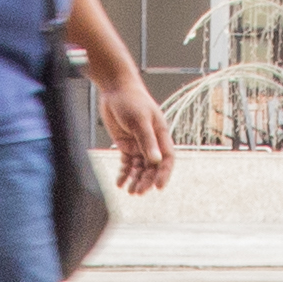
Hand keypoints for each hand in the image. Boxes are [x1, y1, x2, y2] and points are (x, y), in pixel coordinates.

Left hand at [99, 71, 170, 197]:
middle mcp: (151, 142)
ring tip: (130, 191)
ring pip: (139, 167)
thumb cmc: (131, 101)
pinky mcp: (126, 145)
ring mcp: (138, 144)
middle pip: (152, 166)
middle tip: (138, 192)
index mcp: (161, 134)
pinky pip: (127, 163)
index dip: (164, 173)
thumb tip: (155, 161)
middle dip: (146, 180)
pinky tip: (119, 183)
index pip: (167, 159)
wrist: (115, 89)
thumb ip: (147, 141)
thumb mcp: (140, 121)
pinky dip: (124, 173)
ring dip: (136, 179)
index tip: (158, 187)